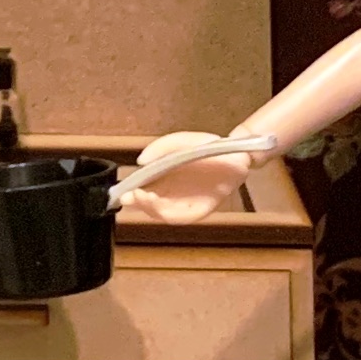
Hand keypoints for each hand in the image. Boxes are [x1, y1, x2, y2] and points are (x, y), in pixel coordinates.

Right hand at [115, 134, 250, 224]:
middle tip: (135, 197)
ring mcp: (184, 204)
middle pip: (149, 206)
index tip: (125, 192)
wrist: (235, 155)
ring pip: (162, 214)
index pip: (141, 191)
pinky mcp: (198, 211)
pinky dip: (170, 215)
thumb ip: (160, 147)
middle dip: (140, 204)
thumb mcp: (180, 141)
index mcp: (161, 179)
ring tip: (148, 200)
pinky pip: (181, 218)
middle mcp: (170, 194)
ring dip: (152, 210)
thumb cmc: (206, 147)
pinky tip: (163, 207)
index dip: (132, 195)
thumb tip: (141, 161)